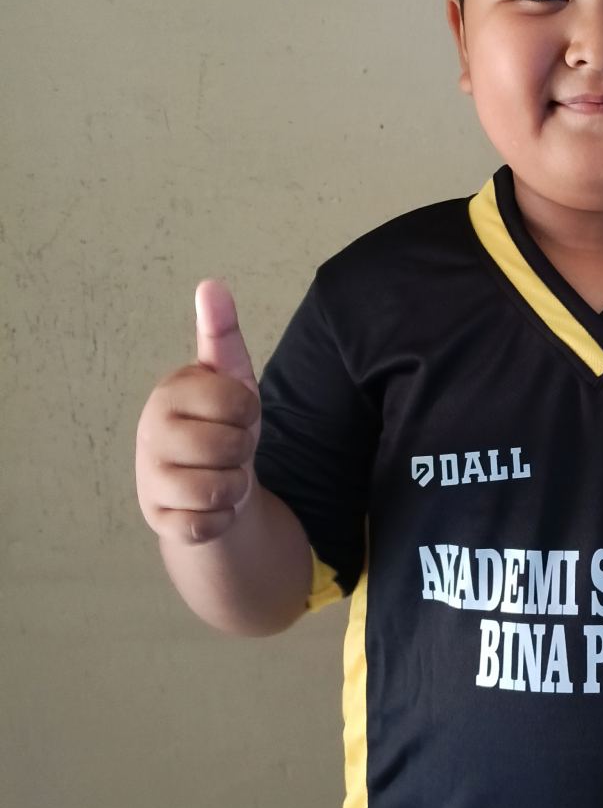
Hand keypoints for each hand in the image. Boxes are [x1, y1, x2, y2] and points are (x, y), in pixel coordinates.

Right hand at [135, 279, 262, 545]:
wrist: (209, 485)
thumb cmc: (220, 424)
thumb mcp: (230, 377)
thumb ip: (222, 333)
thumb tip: (211, 284)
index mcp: (169, 393)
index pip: (239, 403)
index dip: (249, 412)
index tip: (235, 413)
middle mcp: (150, 433)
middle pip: (229, 447)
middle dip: (241, 451)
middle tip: (226, 447)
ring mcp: (149, 480)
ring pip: (220, 488)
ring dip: (234, 486)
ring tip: (220, 473)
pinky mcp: (158, 521)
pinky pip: (207, 523)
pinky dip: (219, 518)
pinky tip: (208, 505)